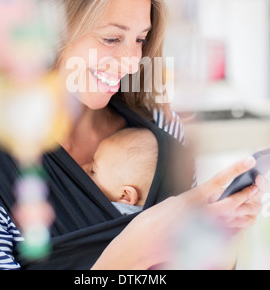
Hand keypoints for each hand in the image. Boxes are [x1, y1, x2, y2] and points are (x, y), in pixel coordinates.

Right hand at [93, 157, 264, 269]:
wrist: (145, 242)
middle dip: (248, 192)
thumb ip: (192, 199)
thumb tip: (205, 196)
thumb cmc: (154, 221)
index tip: (248, 161)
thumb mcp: (173, 202)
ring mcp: (203, 228)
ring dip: (246, 208)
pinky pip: (227, 232)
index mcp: (191, 198)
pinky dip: (238, 224)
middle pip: (233, 201)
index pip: (219, 181)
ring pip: (233, 217)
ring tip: (255, 199)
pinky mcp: (204, 240)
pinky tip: (244, 218)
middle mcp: (200, 213)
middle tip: (258, 184)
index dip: (236, 170)